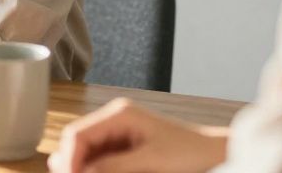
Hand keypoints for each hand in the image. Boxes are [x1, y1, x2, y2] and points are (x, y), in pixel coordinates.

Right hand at [49, 99, 227, 172]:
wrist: (212, 154)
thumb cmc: (189, 153)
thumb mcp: (150, 161)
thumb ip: (114, 166)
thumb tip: (81, 171)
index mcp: (120, 114)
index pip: (78, 133)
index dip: (69, 158)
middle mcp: (114, 119)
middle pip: (76, 141)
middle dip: (70, 162)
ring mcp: (117, 132)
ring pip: (84, 151)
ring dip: (80, 166)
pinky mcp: (123, 146)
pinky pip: (98, 158)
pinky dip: (92, 169)